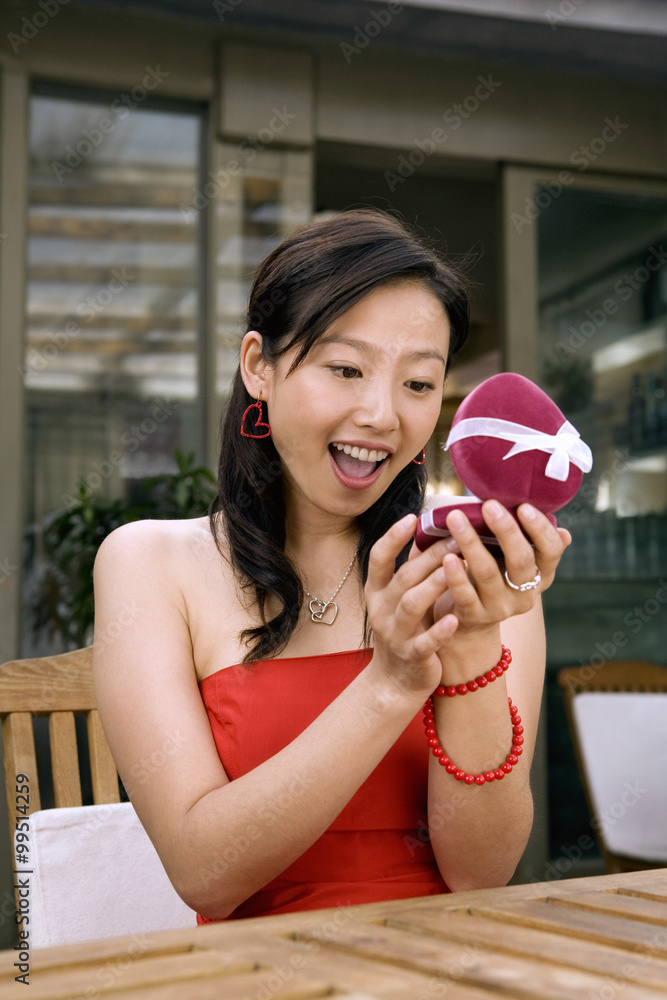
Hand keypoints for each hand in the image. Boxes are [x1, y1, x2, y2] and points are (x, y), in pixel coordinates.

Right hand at [364, 514, 459, 697]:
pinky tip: (455, 618)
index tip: (412, 516)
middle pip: (403, 578)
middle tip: (456, 538)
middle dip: (429, 557)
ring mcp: (394, 634)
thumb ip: (410, 567)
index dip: (393, 537)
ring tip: (455, 569)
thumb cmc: (403, 628)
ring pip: (412, 605)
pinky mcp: (412, 656)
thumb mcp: (399, 597)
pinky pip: (425, 642)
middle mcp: (381, 610)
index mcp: (376, 591)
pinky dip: (439, 631)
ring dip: (434, 585)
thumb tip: (426, 528)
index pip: (378, 558)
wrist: (395, 681)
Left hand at [427, 501, 569, 631]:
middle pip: (521, 560)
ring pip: (487, 573)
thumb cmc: (496, 573)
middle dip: (506, 530)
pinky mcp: (475, 615)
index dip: (540, 529)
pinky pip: (465, 595)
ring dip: (471, 543)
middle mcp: (526, 594)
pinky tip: (447, 557)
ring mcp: (501, 607)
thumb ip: (530, 541)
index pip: (551, 551)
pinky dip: (456, 575)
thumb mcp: (514, 559)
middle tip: (489, 505)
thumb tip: (563, 532)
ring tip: (455, 518)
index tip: (523, 506)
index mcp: (541, 575)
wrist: (472, 618)